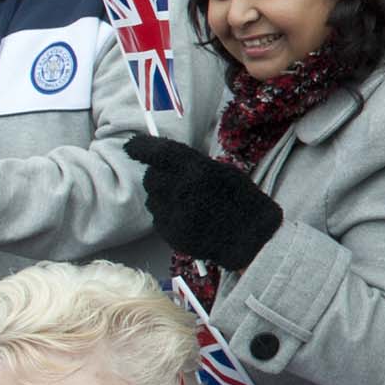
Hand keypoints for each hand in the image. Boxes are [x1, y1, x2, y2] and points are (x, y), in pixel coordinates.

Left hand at [126, 134, 283, 271]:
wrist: (252, 238)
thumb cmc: (243, 201)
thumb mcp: (224, 172)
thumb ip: (194, 165)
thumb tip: (168, 162)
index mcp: (196, 170)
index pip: (159, 152)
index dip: (141, 147)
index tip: (131, 145)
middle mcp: (180, 190)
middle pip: (151, 178)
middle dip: (158, 177)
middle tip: (175, 182)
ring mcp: (173, 214)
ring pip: (152, 199)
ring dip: (163, 197)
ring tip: (187, 203)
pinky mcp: (170, 233)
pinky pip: (159, 219)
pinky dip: (168, 216)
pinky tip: (188, 218)